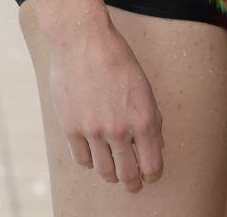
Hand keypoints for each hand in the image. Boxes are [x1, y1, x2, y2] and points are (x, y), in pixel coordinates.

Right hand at [46, 20, 165, 189]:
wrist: (83, 42)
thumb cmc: (118, 61)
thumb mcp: (144, 88)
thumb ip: (151, 120)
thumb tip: (156, 147)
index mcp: (144, 119)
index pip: (152, 165)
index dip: (152, 175)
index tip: (150, 176)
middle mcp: (120, 129)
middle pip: (127, 175)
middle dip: (132, 183)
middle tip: (132, 184)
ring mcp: (93, 131)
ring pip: (104, 171)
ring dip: (111, 175)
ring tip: (113, 172)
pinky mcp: (70, 128)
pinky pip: (82, 160)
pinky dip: (90, 161)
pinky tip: (94, 156)